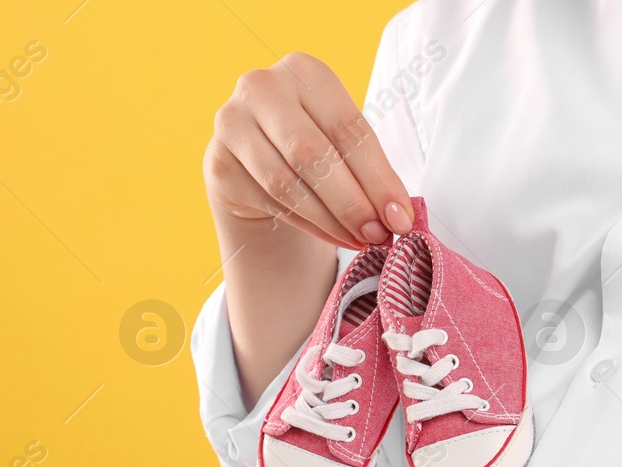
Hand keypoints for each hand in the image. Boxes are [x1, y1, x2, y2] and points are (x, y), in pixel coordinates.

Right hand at [204, 52, 411, 250]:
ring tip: (361, 240)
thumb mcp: (343, 142)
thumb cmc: (314, 144)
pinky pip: (271, 203)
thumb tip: (399, 216)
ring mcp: (233, 123)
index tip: (402, 217)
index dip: (379, 179)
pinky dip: (310, 226)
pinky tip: (335, 236)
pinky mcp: (220, 163)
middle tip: (380, 235)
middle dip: (353, 203)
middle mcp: (263, 88)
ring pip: (288, 184)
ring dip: (331, 220)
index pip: (349, 130)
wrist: (255, 158)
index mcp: (306, 71)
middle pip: (314, 155)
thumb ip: (371, 172)